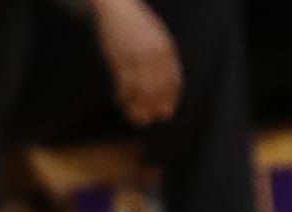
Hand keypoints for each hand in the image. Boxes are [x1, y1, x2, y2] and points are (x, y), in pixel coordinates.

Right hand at [89, 0, 181, 124]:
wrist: (118, 5)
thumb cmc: (138, 23)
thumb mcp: (158, 37)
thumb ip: (164, 59)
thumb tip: (167, 88)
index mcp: (166, 50)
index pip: (174, 83)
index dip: (170, 101)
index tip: (165, 113)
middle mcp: (154, 56)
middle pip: (158, 91)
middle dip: (153, 108)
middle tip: (148, 119)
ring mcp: (136, 57)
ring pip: (141, 92)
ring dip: (137, 108)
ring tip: (133, 116)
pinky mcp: (120, 58)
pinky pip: (124, 85)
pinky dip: (123, 96)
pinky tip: (120, 100)